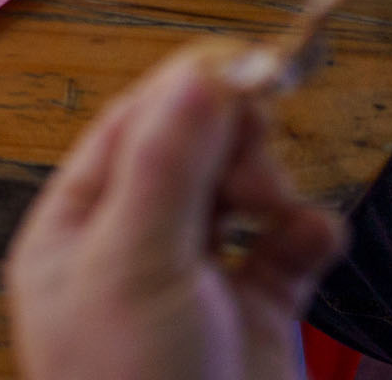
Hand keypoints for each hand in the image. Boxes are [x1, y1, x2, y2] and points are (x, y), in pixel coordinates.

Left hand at [7, 46, 346, 379]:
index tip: (253, 69)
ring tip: (282, 209)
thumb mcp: (134, 264)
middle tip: (261, 167)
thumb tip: (198, 71)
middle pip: (191, 150)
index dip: (191, 92)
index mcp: (76, 227)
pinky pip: (285, 252)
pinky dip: (306, 234)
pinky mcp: (254, 321)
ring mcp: (195, 283)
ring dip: (272, 184)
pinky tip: (315, 237)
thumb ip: (169, 163)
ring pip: (241, 193)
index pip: (133, 126)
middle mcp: (131, 247)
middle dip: (235, 142)